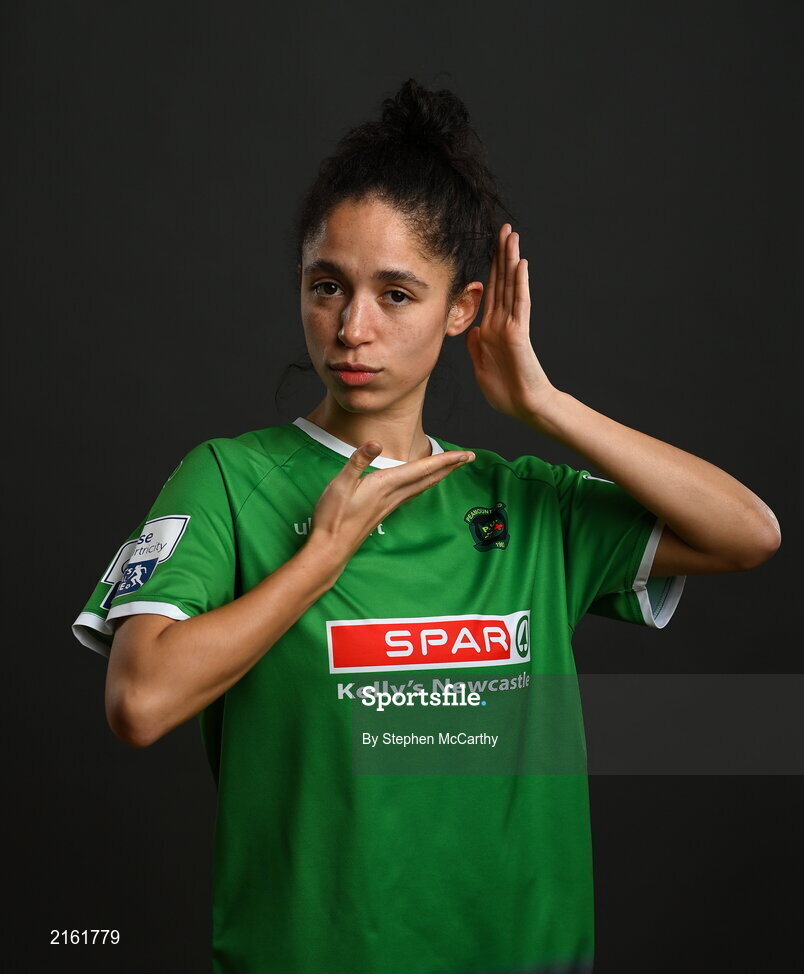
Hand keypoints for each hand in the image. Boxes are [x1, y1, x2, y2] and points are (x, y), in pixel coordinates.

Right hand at [307, 442, 474, 562]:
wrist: (331, 547)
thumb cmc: (333, 516)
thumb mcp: (340, 484)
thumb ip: (358, 461)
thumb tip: (375, 443)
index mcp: (386, 484)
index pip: (422, 468)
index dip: (445, 460)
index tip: (465, 454)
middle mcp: (394, 494)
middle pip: (429, 478)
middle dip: (450, 466)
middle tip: (469, 457)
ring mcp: (391, 504)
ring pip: (423, 486)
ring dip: (439, 475)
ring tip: (452, 466)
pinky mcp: (385, 510)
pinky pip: (413, 493)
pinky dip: (425, 483)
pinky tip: (423, 483)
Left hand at [465, 224, 556, 423]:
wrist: (524, 407)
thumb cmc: (506, 392)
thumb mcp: (481, 367)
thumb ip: (477, 346)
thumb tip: (475, 329)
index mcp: (491, 329)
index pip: (491, 292)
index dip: (491, 269)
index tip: (491, 247)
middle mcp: (502, 322)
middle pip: (501, 282)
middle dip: (501, 254)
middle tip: (504, 228)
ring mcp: (511, 326)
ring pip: (511, 286)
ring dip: (511, 260)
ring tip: (512, 236)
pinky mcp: (519, 333)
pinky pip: (519, 304)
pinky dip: (520, 284)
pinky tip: (520, 264)